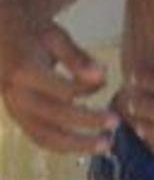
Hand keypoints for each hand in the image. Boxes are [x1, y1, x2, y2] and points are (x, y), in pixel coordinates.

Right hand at [0, 2, 119, 154]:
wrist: (2, 38)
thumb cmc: (34, 34)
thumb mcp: (55, 37)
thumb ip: (77, 58)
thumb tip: (102, 76)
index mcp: (26, 71)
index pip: (61, 89)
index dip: (86, 88)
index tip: (106, 79)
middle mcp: (17, 96)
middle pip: (55, 117)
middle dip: (88, 122)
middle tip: (115, 122)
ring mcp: (15, 111)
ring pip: (46, 137)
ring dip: (78, 145)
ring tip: (105, 144)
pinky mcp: (18, 119)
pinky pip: (40, 138)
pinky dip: (63, 145)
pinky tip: (86, 143)